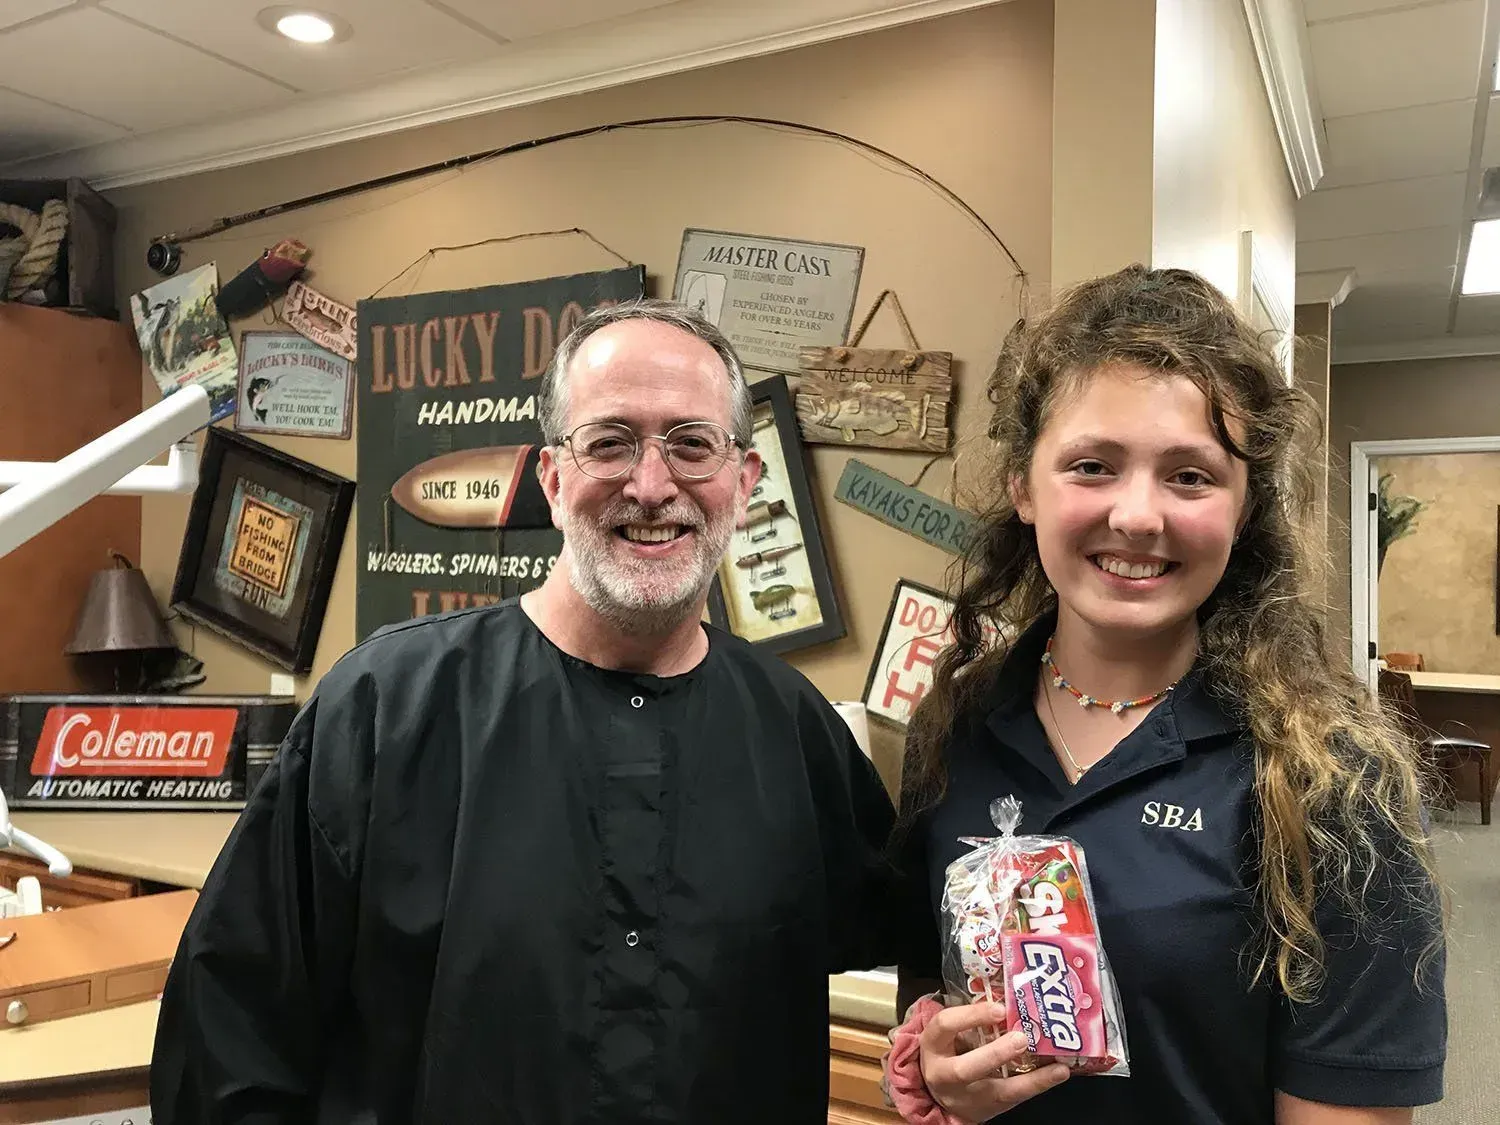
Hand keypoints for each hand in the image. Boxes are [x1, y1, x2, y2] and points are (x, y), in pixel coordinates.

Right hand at [919, 1002, 1068, 1120]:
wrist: (941, 1095)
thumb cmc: (949, 1052)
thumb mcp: (949, 1034)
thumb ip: (971, 1019)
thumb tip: (1009, 994)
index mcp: (933, 1045)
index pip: (945, 1025)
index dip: (971, 1015)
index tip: (999, 1008)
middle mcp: (945, 1074)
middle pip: (966, 1068)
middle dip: (995, 1054)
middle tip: (1022, 1038)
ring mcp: (967, 1096)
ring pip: (998, 1092)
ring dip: (1030, 1079)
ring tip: (1056, 1066)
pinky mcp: (988, 1109)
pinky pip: (1015, 1099)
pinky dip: (1039, 1085)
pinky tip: (1058, 1073)